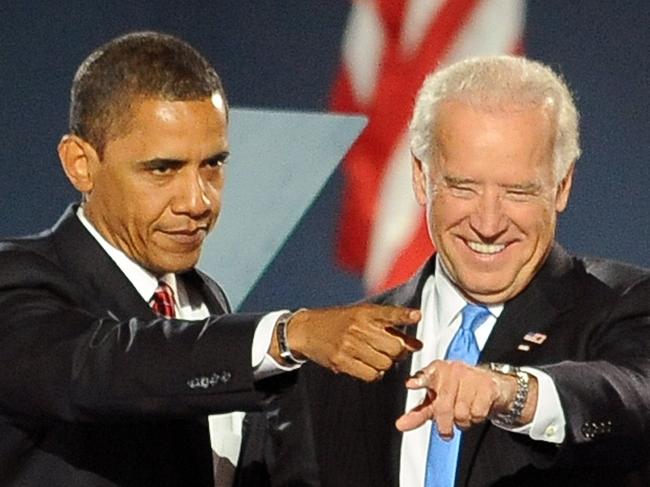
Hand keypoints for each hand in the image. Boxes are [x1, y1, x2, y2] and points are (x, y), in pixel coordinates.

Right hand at [281, 304, 421, 381]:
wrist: (307, 330)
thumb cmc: (339, 322)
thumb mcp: (363, 317)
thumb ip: (391, 329)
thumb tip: (417, 345)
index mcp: (365, 313)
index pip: (389, 313)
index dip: (404, 315)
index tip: (417, 316)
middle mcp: (358, 327)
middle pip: (394, 347)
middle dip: (398, 352)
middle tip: (391, 351)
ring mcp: (349, 345)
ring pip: (385, 363)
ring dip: (385, 364)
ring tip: (376, 357)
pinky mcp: (341, 361)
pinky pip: (371, 375)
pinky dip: (374, 374)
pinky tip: (368, 366)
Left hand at [395, 360, 536, 436]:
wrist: (490, 385)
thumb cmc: (457, 392)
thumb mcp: (436, 401)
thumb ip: (418, 413)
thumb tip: (400, 425)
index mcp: (436, 371)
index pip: (425, 376)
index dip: (418, 380)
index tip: (410, 384)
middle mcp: (452, 370)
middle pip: (443, 406)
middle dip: (444, 424)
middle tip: (446, 431)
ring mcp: (471, 376)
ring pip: (461, 413)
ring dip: (462, 421)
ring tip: (464, 413)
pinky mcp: (487, 385)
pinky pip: (477, 413)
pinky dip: (476, 418)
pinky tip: (476, 409)